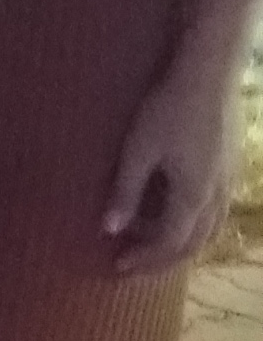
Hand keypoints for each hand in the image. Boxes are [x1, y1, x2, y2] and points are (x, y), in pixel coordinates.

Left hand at [104, 48, 243, 273]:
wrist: (210, 74)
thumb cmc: (169, 109)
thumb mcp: (138, 150)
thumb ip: (125, 191)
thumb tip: (109, 229)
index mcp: (193, 197)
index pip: (169, 244)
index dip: (145, 259)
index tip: (118, 266)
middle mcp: (216, 197)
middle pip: (192, 245)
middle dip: (161, 260)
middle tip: (132, 266)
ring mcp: (228, 184)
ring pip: (208, 231)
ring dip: (180, 245)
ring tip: (150, 245)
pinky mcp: (230, 170)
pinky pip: (215, 214)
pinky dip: (194, 227)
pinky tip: (175, 215)